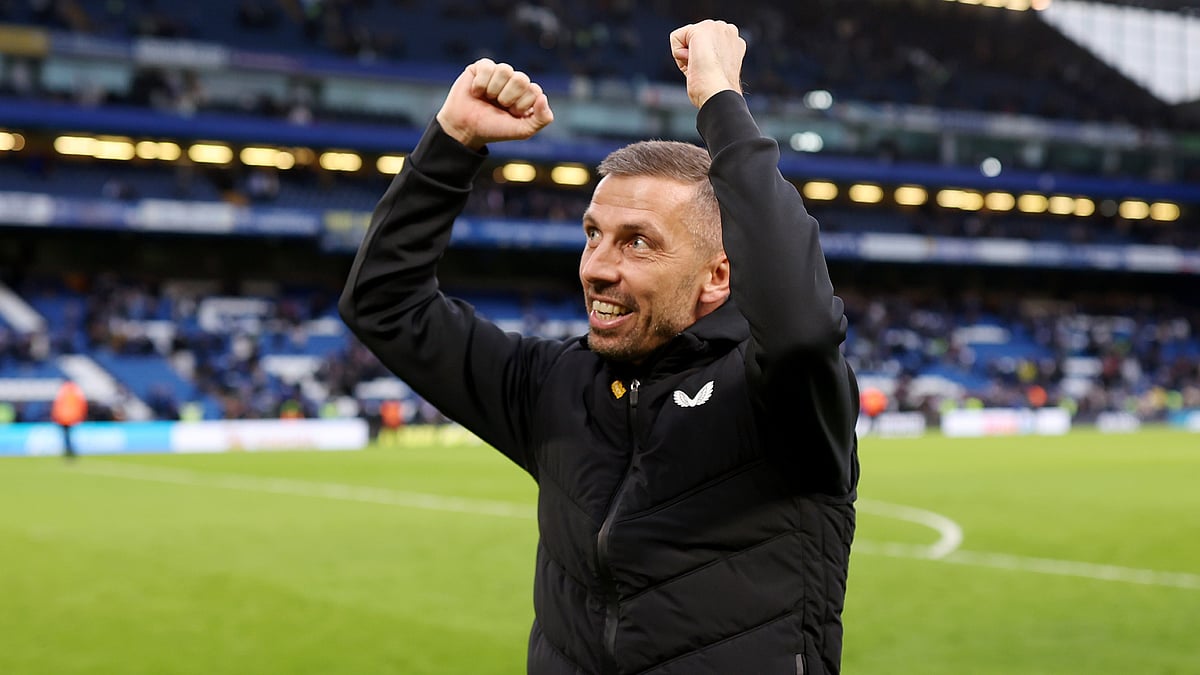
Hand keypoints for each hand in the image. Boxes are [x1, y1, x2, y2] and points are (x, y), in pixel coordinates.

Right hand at [435, 58, 554, 149]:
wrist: (465, 129)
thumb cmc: (493, 129)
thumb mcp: (522, 131)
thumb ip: (542, 119)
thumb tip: (543, 97)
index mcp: (526, 95)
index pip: (534, 90)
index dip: (521, 105)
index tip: (510, 114)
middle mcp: (514, 82)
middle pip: (521, 79)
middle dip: (508, 97)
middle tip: (498, 106)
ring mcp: (498, 73)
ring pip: (505, 69)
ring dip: (494, 90)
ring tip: (487, 98)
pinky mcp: (481, 67)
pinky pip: (487, 66)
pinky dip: (480, 83)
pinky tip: (476, 92)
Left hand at [669, 20, 745, 108]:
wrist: (718, 92)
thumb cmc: (717, 91)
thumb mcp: (716, 72)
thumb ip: (710, 59)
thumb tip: (695, 61)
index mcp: (734, 42)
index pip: (705, 45)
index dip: (702, 61)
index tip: (710, 72)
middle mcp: (728, 30)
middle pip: (694, 39)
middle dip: (694, 55)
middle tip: (704, 70)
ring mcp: (717, 27)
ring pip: (685, 38)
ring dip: (687, 55)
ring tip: (700, 66)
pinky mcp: (702, 28)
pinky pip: (675, 38)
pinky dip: (678, 53)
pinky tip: (692, 62)